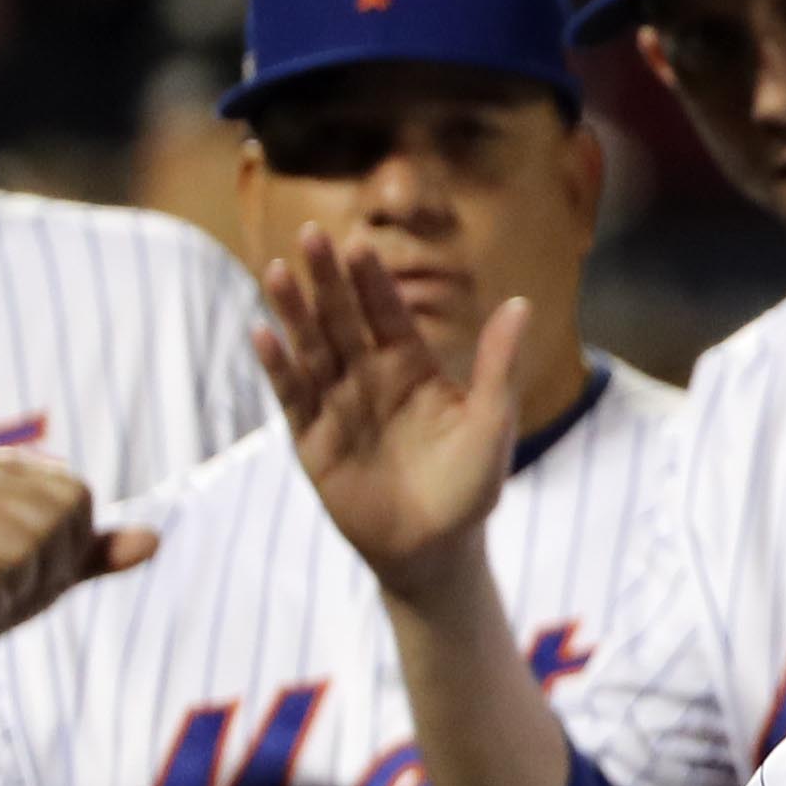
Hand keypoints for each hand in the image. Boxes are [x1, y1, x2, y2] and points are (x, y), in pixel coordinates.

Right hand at [0, 454, 155, 657]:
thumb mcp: (56, 566)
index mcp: (10, 468)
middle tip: (8, 581)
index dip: (69, 544)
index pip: (75, 500)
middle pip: (47, 527)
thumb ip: (100, 552)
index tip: (37, 560)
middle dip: (41, 572)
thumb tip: (153, 540)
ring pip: (16, 556)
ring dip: (12, 593)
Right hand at [253, 221, 523, 602]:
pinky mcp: (312, 438)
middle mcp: (369, 376)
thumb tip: (521, 303)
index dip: (373, 281)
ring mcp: (338, 404)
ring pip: (312, 348)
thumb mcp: (491, 424)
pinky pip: (293, 397)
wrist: (435, 550)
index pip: (388, 312)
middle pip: (343, 319)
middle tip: (311, 235)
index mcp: (411, 366)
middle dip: (328, 279)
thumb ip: (499, 366)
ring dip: (294, 311)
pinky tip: (263, 334)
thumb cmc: (468, 487)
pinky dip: (279, 367)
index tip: (360, 244)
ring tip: (279, 270)